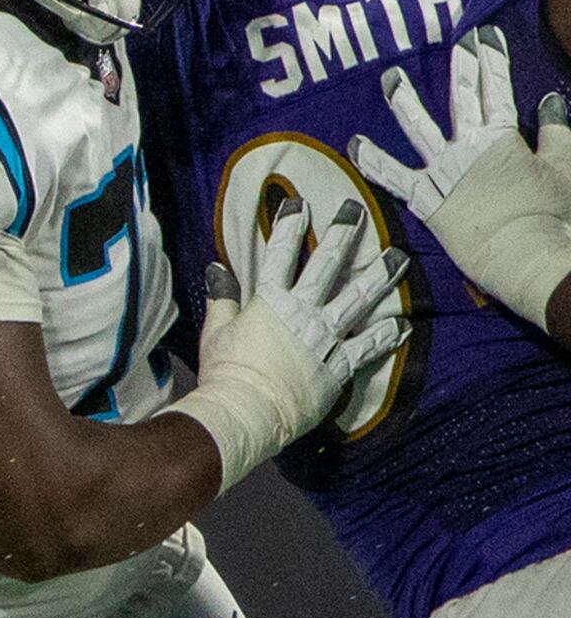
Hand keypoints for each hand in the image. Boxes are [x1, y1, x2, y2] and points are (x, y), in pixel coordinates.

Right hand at [211, 199, 410, 416]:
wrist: (246, 412)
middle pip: (327, 266)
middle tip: (357, 211)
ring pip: (360, 298)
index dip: (289, 226)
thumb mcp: (215, 333)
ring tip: (399, 257)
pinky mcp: (339, 365)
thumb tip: (217, 270)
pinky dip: (387, 334)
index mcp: (269, 302)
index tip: (299, 204)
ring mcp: (326, 337)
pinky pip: (370, 346)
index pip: (279, 255)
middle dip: (342, 235)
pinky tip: (402, 324)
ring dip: (381, 275)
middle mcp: (303, 313)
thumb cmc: (225, 374)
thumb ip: (222, 299)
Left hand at [351, 26, 570, 323]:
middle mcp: (467, 146)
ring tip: (390, 78)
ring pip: (418, 128)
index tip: (485, 36)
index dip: (493, 59)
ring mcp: (442, 170)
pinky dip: (372, 160)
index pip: (497, 89)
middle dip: (462, 67)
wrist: (522, 253)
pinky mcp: (424, 198)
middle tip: (457, 42)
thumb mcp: (562, 166)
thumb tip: (551, 100)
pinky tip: (354, 144)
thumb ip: (556, 132)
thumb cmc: (549, 214)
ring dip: (403, 100)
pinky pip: (391, 176)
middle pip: (462, 98)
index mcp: (502, 136)